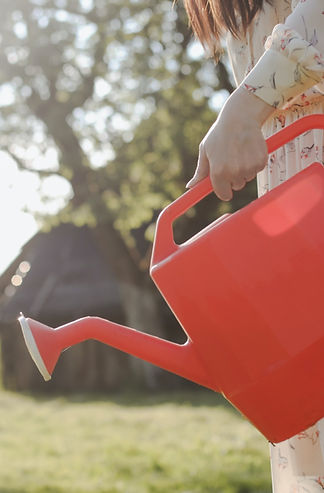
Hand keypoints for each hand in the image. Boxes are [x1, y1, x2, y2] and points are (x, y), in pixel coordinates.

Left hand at [186, 86, 274, 200]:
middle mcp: (234, 172)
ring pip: (247, 178)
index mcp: (218, 172)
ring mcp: (248, 167)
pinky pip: (257, 169)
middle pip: (237, 186)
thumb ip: (200, 172)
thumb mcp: (205, 150)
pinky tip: (249, 149)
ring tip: (240, 152)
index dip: (224, 190)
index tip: (225, 185)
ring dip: (245, 169)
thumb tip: (190, 186)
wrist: (240, 117)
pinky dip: (254, 162)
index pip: (224, 194)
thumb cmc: (219, 134)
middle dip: (234, 177)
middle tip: (231, 159)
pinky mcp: (261, 161)